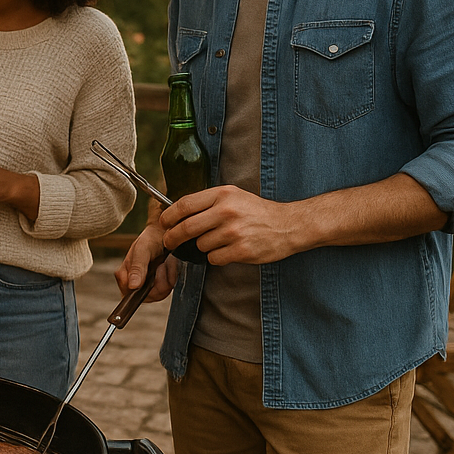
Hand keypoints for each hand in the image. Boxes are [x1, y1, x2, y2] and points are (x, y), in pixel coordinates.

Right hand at [115, 225, 179, 302]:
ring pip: (159, 294)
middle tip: (161, 264)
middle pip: (148, 296)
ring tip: (165, 263)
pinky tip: (169, 267)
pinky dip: (171, 278)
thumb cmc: (150, 240)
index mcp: (124, 275)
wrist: (163, 235)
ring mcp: (145, 286)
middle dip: (160, 281)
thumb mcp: (142, 250)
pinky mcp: (157, 286)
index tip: (156, 270)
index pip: (130, 295)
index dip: (145, 288)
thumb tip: (133, 286)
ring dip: (167, 278)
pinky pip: (166, 291)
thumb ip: (137, 268)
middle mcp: (133, 283)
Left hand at [160, 185, 308, 265]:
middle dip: (172, 237)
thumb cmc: (257, 211)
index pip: (184, 204)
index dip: (168, 216)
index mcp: (223, 195)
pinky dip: (217, 257)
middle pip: (186, 228)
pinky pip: (214, 258)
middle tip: (169, 242)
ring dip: (203, 247)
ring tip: (219, 241)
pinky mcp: (241, 250)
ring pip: (200, 245)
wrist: (289, 225)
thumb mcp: (233, 196)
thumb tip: (178, 211)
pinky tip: (228, 251)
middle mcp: (227, 211)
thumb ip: (208, 201)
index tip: (163, 223)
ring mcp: (234, 232)